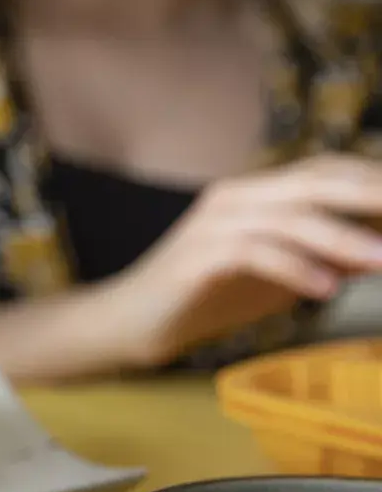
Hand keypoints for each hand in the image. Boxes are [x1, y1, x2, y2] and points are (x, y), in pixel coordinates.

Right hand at [105, 154, 381, 366]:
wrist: (134, 322)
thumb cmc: (208, 295)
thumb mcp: (281, 273)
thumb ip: (326, 255)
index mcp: (256, 193)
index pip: (326, 170)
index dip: (374, 180)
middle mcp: (235, 198)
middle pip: (314, 181)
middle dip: (370, 195)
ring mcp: (212, 226)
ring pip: (288, 218)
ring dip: (342, 239)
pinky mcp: (196, 258)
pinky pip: (253, 253)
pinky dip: (295, 269)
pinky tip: (326, 289)